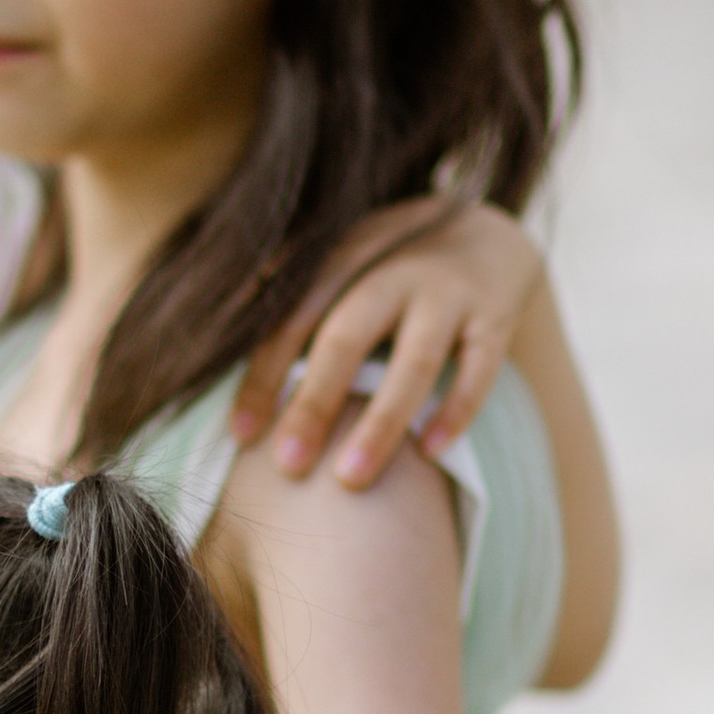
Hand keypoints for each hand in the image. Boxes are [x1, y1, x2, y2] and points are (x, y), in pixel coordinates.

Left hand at [229, 199, 548, 489]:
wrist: (489, 233)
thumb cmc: (389, 266)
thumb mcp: (341, 259)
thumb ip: (289, 289)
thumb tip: (218, 322)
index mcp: (345, 253)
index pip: (292, 316)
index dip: (264, 374)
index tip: (241, 433)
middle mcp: (396, 267)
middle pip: (346, 336)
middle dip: (314, 403)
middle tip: (286, 467)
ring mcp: (449, 290)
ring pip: (414, 360)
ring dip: (381, 423)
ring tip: (351, 480)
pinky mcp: (496, 315)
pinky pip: (480, 367)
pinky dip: (458, 408)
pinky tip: (431, 451)